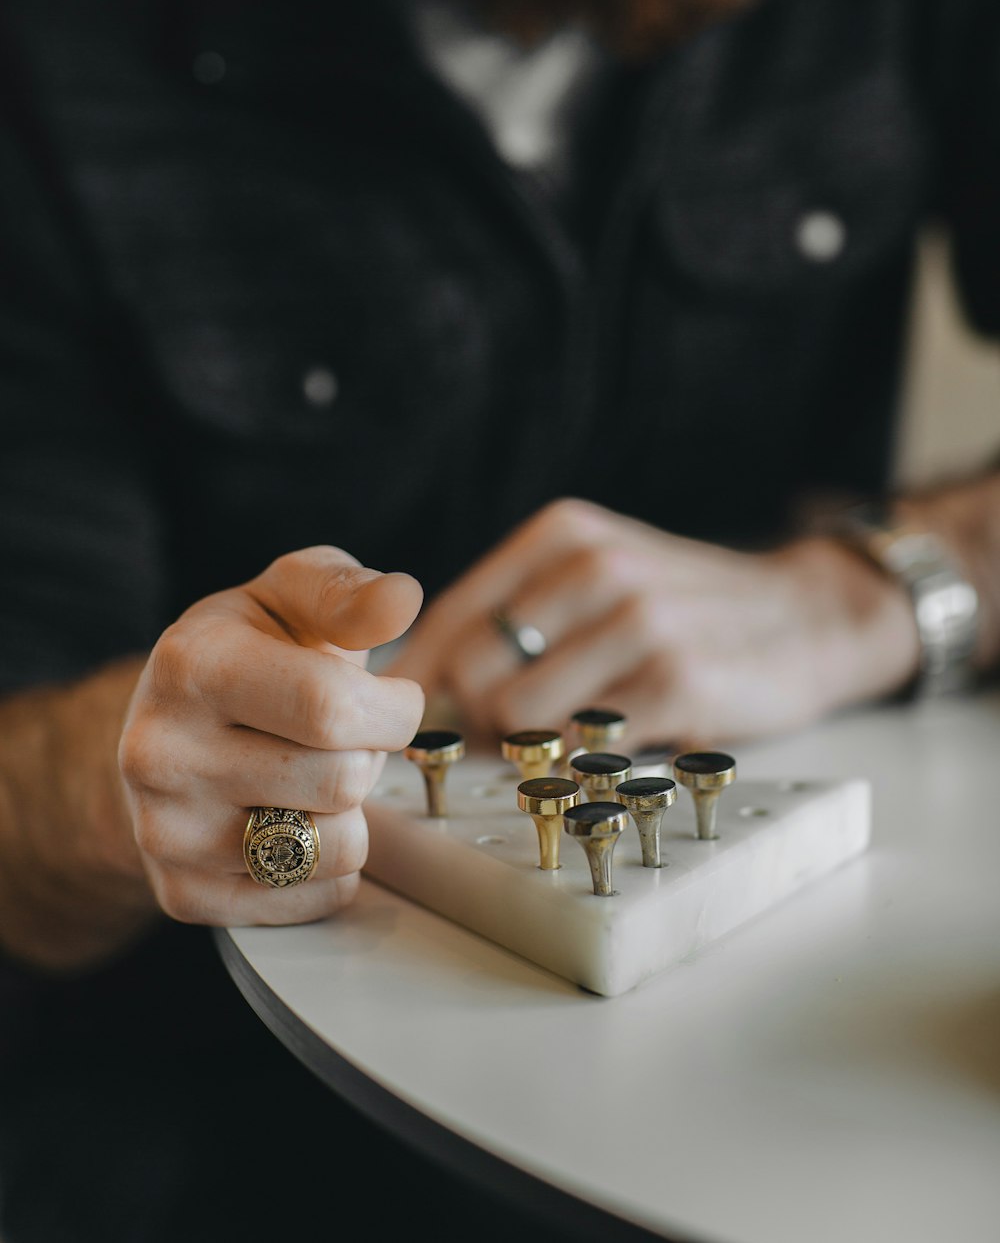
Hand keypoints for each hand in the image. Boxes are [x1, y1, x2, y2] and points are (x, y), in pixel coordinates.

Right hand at [119, 546, 423, 925]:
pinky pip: (316, 898)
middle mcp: (162, 752)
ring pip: (336, 849)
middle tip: (345, 738)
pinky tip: (296, 818)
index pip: (331, 707)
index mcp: (192, 665)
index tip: (394, 700)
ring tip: (315, 775)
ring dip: (353, 813)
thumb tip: (400, 598)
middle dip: (371, 756)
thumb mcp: (292, 595)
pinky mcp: (182, 894)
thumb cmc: (247, 649)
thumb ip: (349, 593)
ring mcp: (165, 832)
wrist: (166, 722)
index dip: (393, 709)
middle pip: (342, 781)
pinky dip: (331, 865)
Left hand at [388, 499, 918, 744]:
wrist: (806, 615)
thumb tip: (417, 686)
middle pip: (473, 673)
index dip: (419, 682)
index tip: (408, 721)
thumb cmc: (681, 605)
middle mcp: (594, 566)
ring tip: (568, 741)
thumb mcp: (597, 573)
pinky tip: (613, 747)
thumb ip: (516, 613)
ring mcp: (638, 622)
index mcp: (561, 534)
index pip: (449, 616)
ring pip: (519, 716)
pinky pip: (586, 747)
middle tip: (509, 739)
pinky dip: (584, 762)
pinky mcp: (677, 681)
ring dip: (530, 748)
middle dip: (477, 721)